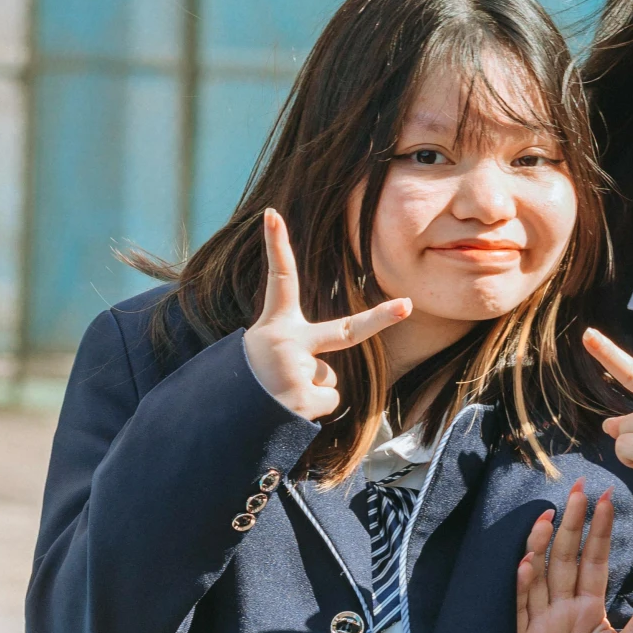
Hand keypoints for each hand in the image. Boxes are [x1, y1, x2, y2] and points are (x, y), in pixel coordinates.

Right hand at [242, 208, 409, 420]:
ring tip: (283, 395)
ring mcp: (294, 369)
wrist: (226, 418)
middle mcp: (285, 342)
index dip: (275, 245)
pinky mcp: (300, 399)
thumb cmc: (253, 382)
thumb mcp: (268, 354)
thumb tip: (331, 382)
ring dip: (312, 391)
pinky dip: (312, 410)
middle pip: (346, 331)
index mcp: (275, 325)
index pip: (278, 279)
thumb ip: (303, 351)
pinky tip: (289, 409)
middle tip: (407, 305)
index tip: (272, 214)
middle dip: (381, 319)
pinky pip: (329, 403)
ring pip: (330, 380)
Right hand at [517, 482, 632, 632]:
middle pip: (565, 557)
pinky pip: (521, 608)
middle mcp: (563, 610)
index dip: (599, 530)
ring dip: (542, 545)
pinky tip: (527, 562)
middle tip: (578, 488)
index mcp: (590, 609)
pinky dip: (523, 585)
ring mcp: (540, 623)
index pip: (595, 560)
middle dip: (571, 523)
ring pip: (540, 575)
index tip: (606, 498)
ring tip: (549, 514)